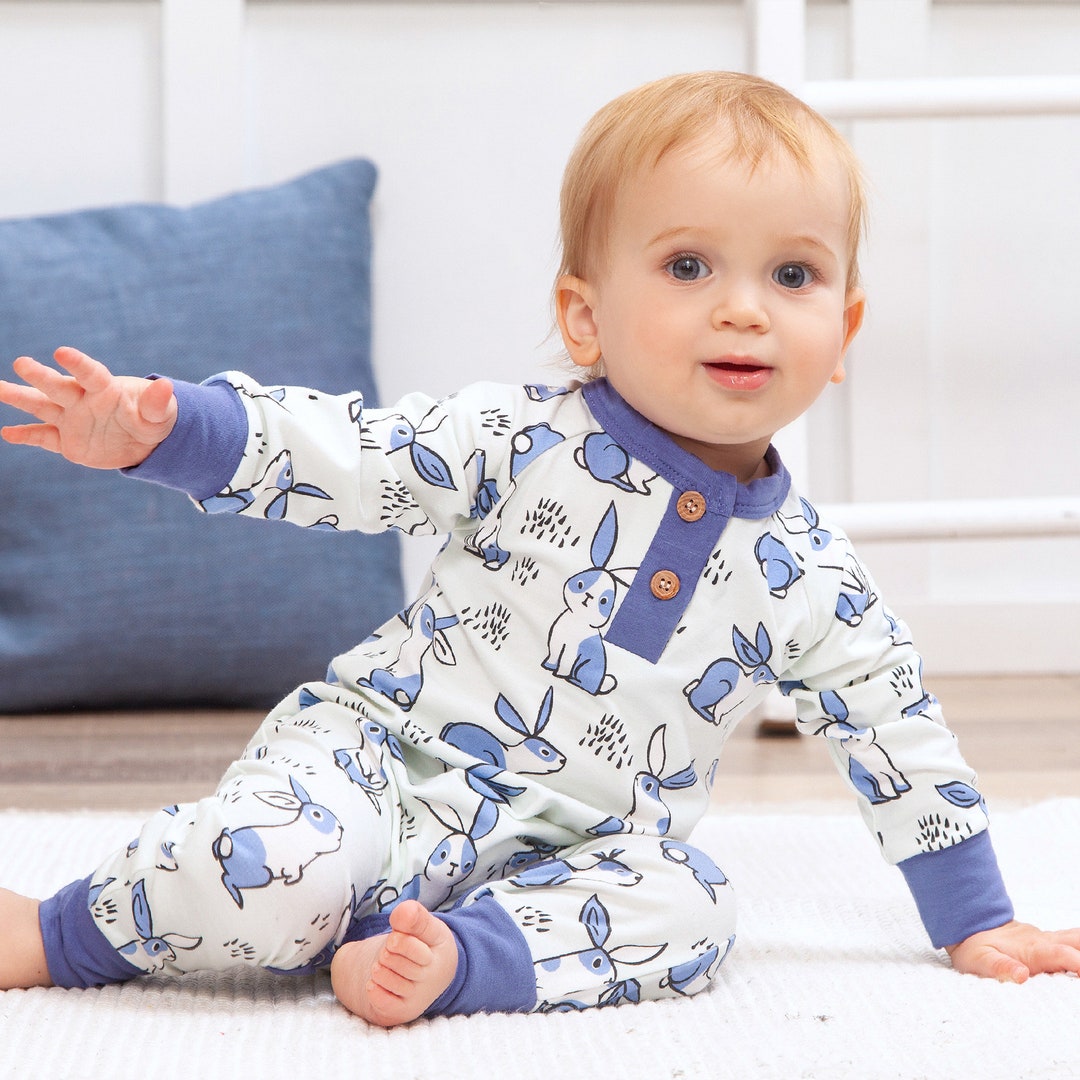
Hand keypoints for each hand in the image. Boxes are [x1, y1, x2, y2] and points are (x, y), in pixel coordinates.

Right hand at [0, 347, 176, 469]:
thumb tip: (167, 386)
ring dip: (20, 398)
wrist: (144, 441)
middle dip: (40, 376)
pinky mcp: (67, 441)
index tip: (62, 352)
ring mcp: (71, 419)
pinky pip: (43, 438)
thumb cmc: (153, 419)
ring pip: (42, 407)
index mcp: (105, 389)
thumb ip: (158, 403)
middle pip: (58, 386)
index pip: (90, 373)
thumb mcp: (161, 414)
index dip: (78, 363)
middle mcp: (82, 400)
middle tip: (22, 363)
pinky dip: (26, 436)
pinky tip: (7, 433)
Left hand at [946, 920, 1079, 982]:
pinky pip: (1074, 943)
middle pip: (1078, 942)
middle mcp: (1045, 942)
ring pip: (1078, 939)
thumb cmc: (974, 948)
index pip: (1063, 955)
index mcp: (1032, 950)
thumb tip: (1021, 975)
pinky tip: (1079, 956)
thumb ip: (999, 967)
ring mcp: (1048, 941)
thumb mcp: (978, 960)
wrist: (968, 926)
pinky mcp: (1049, 944)